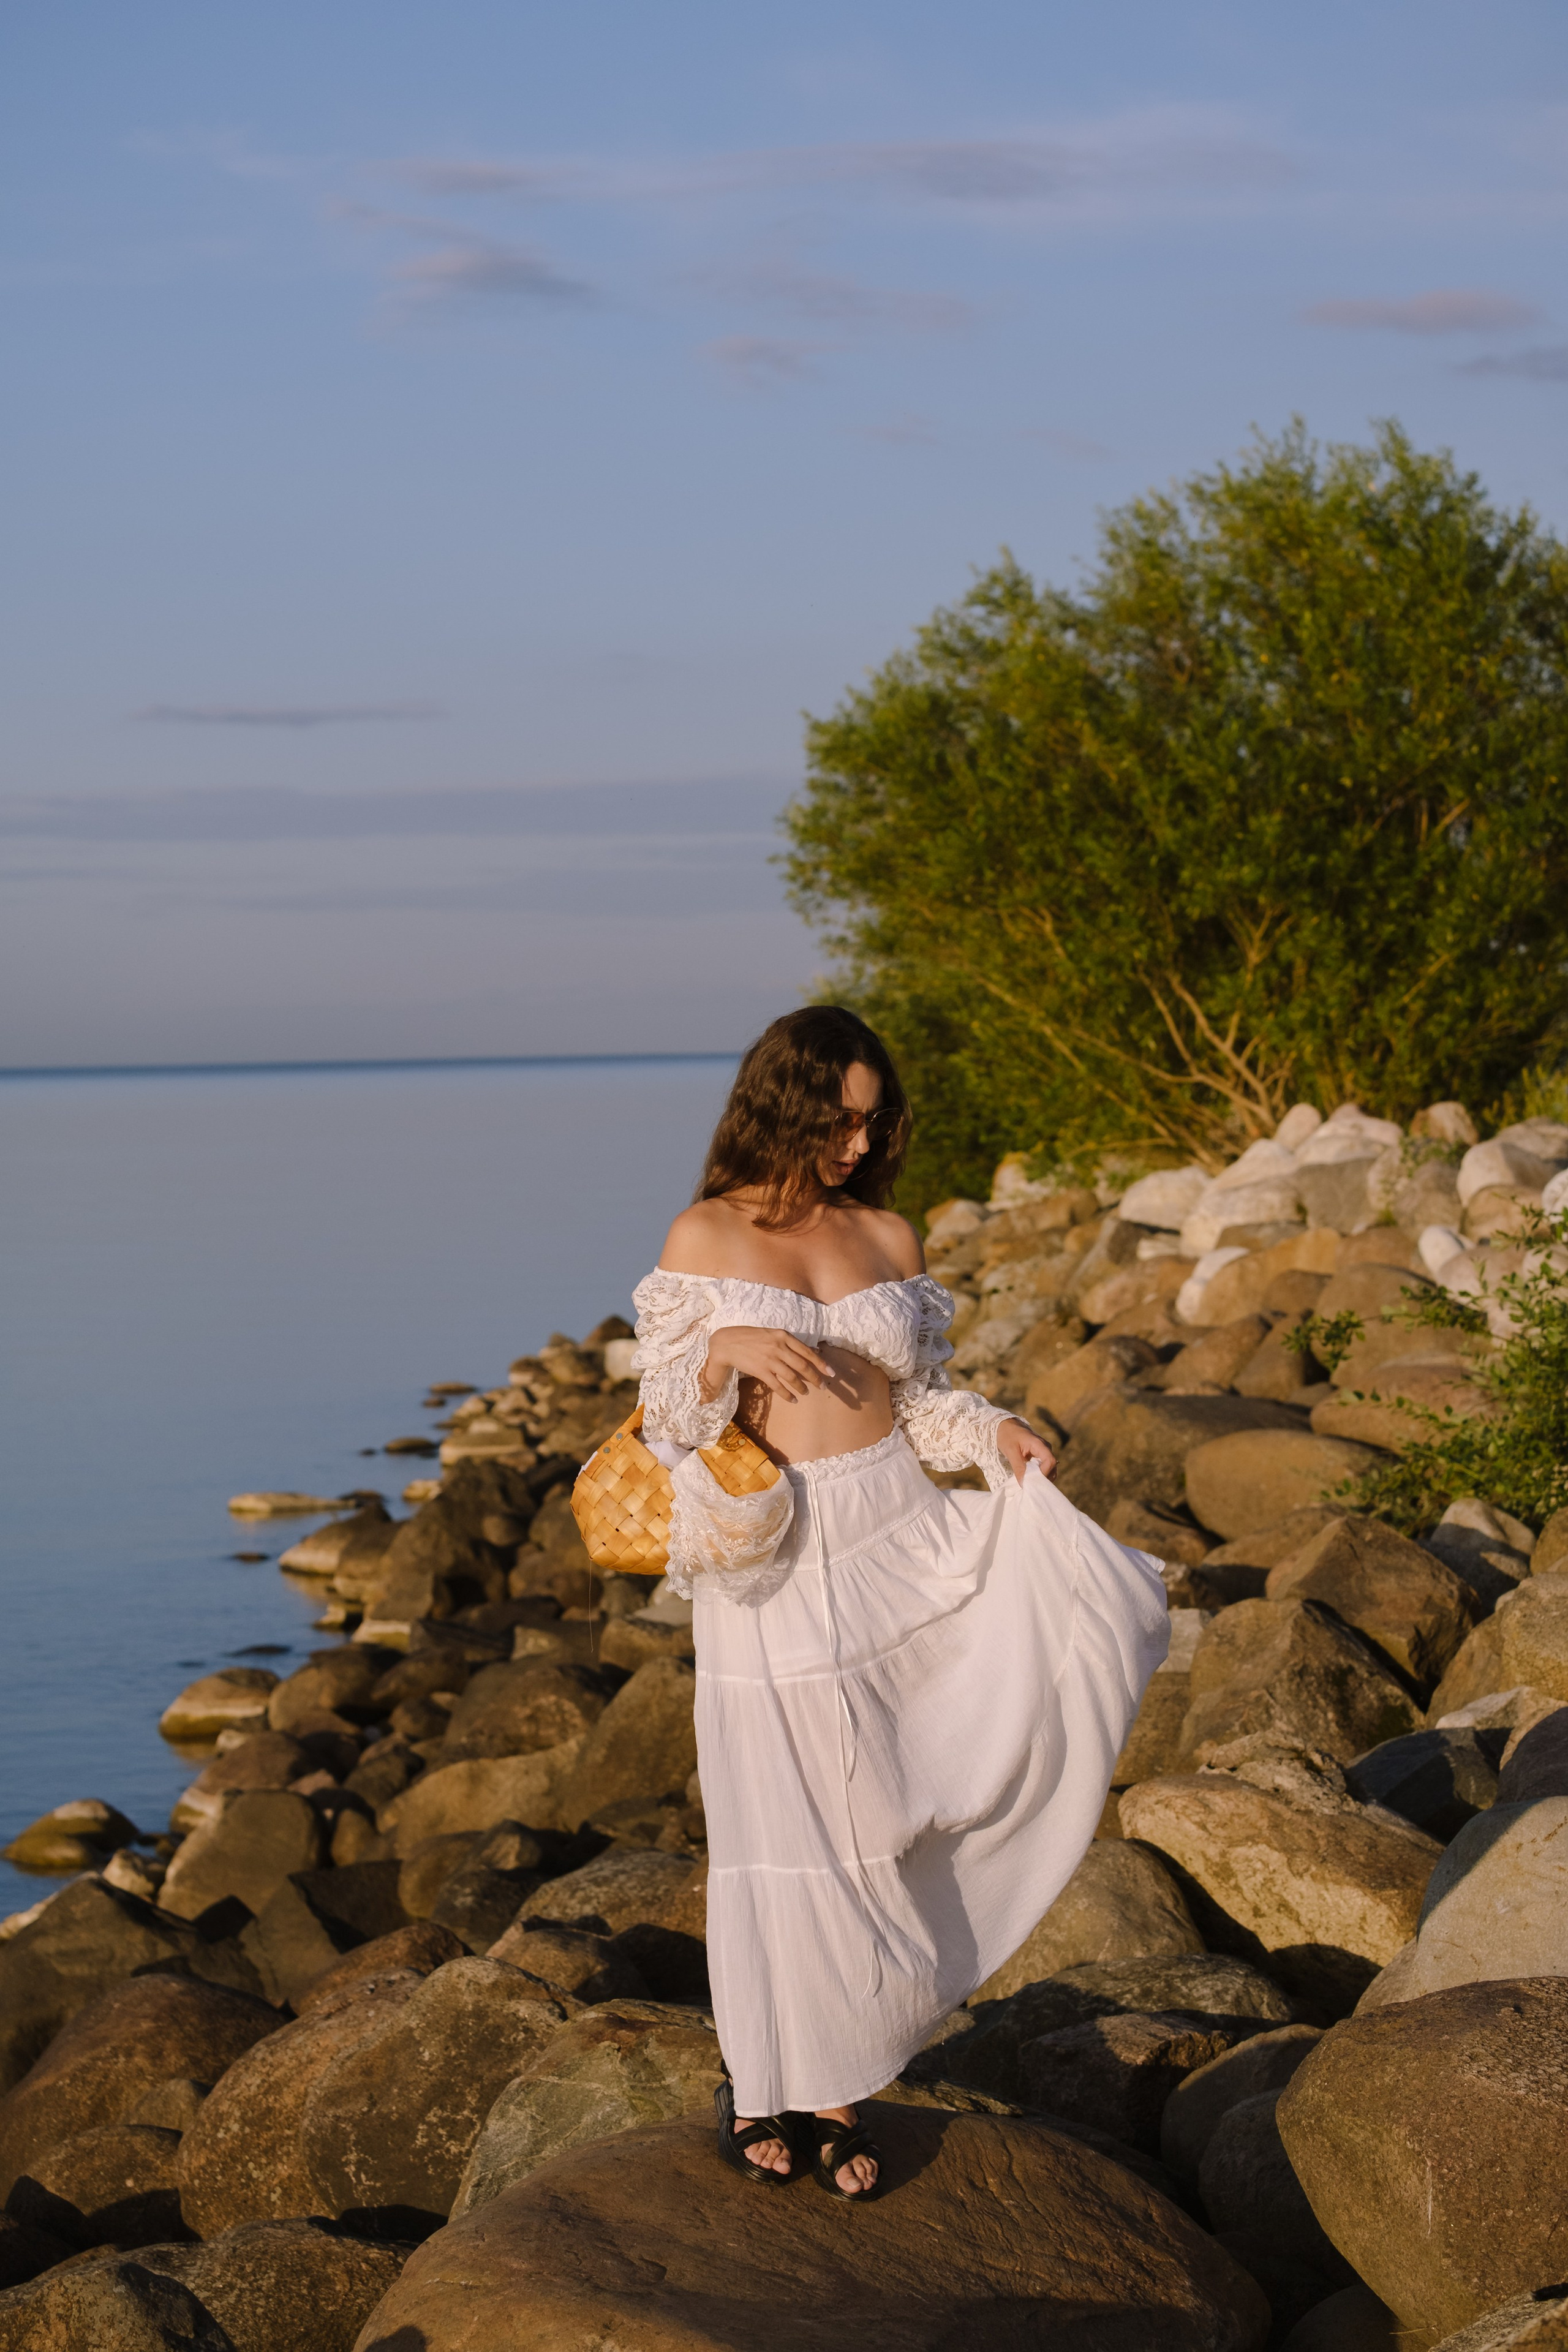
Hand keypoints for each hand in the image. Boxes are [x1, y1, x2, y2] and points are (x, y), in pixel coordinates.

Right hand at [703, 1324, 835, 1403]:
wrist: (728, 1343)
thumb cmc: (751, 1337)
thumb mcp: (772, 1334)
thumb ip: (790, 1342)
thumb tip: (812, 1350)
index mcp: (783, 1336)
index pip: (807, 1352)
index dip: (821, 1364)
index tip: (831, 1372)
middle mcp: (779, 1347)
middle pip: (803, 1366)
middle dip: (815, 1378)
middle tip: (822, 1387)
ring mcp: (770, 1360)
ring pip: (792, 1377)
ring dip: (802, 1387)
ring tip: (807, 1393)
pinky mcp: (761, 1371)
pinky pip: (778, 1386)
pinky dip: (787, 1394)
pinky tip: (793, 1399)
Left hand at [998, 1417, 1055, 1483]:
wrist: (1004, 1425)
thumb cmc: (1007, 1435)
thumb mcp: (1010, 1451)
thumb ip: (1018, 1468)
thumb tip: (1024, 1485)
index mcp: (1040, 1444)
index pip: (1050, 1461)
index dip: (1044, 1473)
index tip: (1032, 1481)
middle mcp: (1045, 1448)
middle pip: (1052, 1467)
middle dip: (1043, 1478)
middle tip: (1029, 1486)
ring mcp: (1043, 1452)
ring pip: (1048, 1469)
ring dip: (1040, 1477)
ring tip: (1027, 1482)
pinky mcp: (1038, 1456)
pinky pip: (1042, 1467)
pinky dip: (1037, 1474)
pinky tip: (1027, 1478)